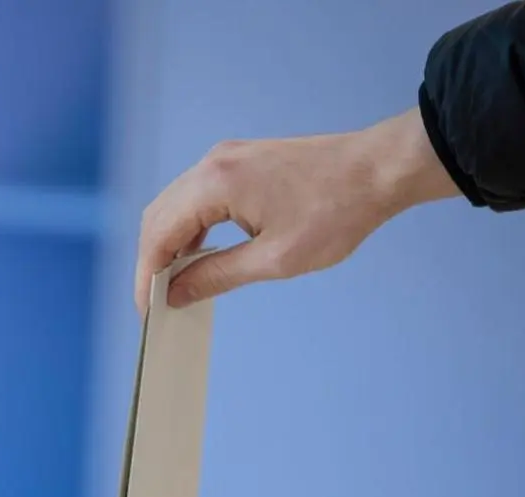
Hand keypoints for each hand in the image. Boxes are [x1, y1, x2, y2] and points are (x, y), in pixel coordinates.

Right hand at [134, 107, 460, 312]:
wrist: (378, 169)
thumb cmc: (336, 212)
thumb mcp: (275, 259)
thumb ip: (217, 276)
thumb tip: (177, 292)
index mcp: (215, 183)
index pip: (159, 234)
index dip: (146, 275)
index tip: (147, 310)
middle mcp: (212, 163)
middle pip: (158, 216)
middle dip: (152, 261)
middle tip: (156, 302)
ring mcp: (225, 158)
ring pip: (175, 205)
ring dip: (170, 244)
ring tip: (176, 284)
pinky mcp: (239, 161)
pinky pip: (197, 196)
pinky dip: (191, 227)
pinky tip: (200, 255)